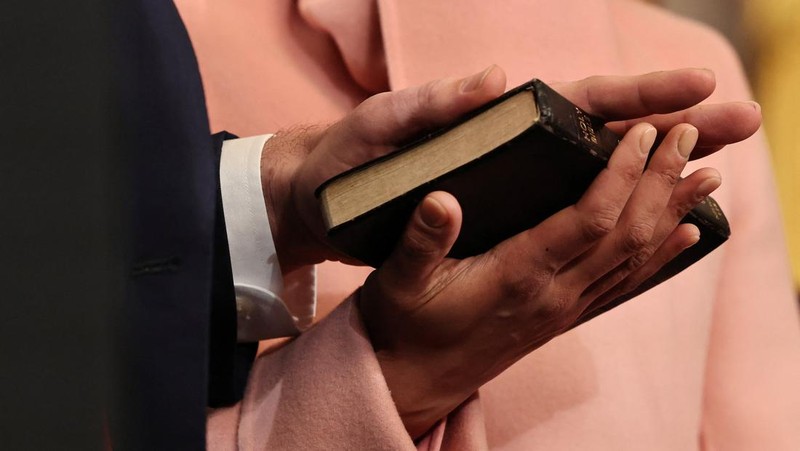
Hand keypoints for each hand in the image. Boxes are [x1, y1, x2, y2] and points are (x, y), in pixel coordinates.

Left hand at [260, 66, 759, 272]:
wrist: (320, 200)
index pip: (579, 100)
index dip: (638, 94)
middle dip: (675, 129)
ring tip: (718, 176)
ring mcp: (512, 183)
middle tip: (743, 124)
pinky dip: (609, 215)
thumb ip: (431, 104)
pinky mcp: (500, 216)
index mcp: (496, 118)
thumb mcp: (382, 125)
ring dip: (659, 173)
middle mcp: (515, 148)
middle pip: (608, 133)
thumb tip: (495, 78)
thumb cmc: (347, 156)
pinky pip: (567, 215)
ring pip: (598, 176)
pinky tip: (644, 225)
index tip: (697, 89)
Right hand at [360, 122, 720, 437]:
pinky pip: (624, 285)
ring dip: (672, 215)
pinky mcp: (563, 316)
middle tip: (689, 135)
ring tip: (707, 176)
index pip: (587, 221)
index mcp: (515, 276)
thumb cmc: (404, 326)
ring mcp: (563, 309)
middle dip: (661, 182)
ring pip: (634, 259)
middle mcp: (552, 295)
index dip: (620, 175)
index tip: (642, 133)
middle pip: (626, 234)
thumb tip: (441, 197)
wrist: (415, 382)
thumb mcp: (397, 280)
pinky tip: (684, 235)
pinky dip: (660, 257)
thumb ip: (421, 240)